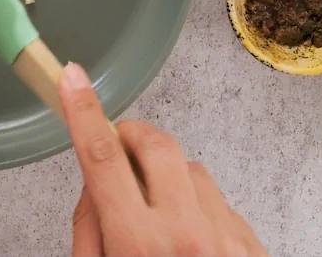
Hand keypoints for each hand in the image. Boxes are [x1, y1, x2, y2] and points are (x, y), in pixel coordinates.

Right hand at [58, 63, 265, 256]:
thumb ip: (89, 229)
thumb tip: (93, 185)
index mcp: (139, 244)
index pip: (102, 158)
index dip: (84, 112)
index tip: (72, 80)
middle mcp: (187, 232)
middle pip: (156, 145)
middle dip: (132, 137)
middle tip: (119, 152)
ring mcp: (224, 235)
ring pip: (192, 171)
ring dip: (169, 179)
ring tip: (159, 218)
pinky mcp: (249, 243)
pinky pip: (220, 203)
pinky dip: (199, 209)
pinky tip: (190, 241)